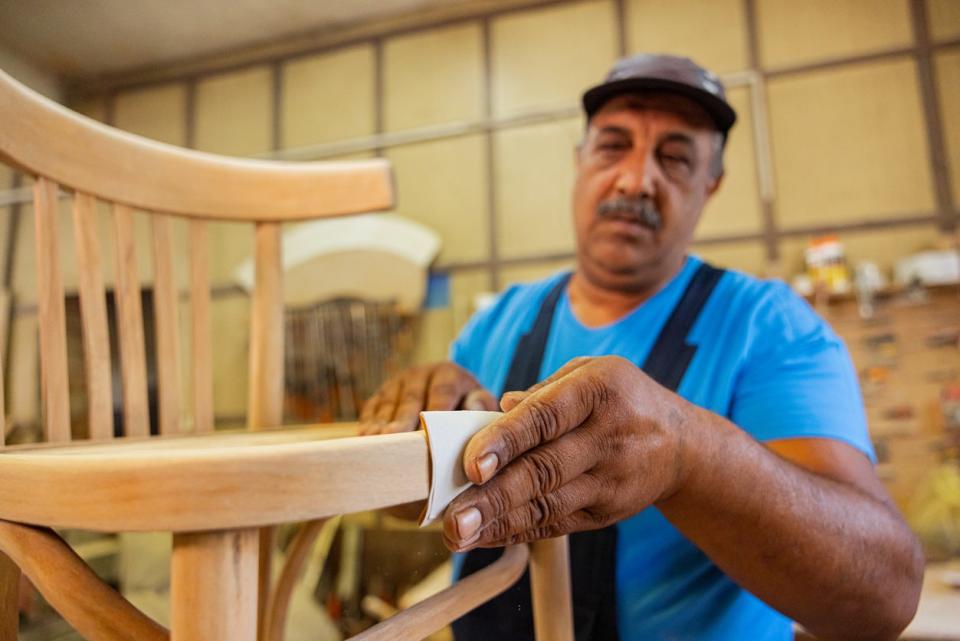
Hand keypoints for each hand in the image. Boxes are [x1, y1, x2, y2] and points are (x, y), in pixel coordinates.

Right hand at [359, 361, 496, 434]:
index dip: (434, 413)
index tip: (428, 434)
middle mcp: (421, 373)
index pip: (441, 393)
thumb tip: (474, 408)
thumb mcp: (480, 403)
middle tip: (395, 441)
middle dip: (403, 420)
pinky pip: (372, 407)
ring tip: (375, 443)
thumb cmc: (467, 407)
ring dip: (381, 424)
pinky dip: (368, 423)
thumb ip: (480, 406)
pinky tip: (365, 440)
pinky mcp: (381, 393)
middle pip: (411, 398)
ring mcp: (398, 382)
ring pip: (388, 403)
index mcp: (449, 373)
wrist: (451, 394)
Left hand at [441, 356, 692, 550]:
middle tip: (453, 516)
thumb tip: (496, 408)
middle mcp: (606, 438)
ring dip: (498, 522)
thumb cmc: (619, 399)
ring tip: (458, 534)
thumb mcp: (589, 373)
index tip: (471, 464)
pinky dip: (515, 531)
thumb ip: (541, 393)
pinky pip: (554, 524)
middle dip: (494, 496)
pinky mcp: (604, 514)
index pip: (546, 417)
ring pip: (547, 504)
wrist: (681, 446)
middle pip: (544, 470)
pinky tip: (482, 537)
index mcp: (598, 391)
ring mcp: (608, 481)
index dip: (506, 440)